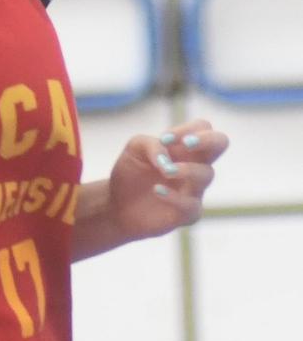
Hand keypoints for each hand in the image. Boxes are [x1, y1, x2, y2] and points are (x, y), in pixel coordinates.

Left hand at [108, 118, 228, 239]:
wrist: (118, 204)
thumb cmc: (132, 171)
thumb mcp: (135, 148)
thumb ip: (151, 144)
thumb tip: (168, 159)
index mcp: (184, 147)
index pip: (203, 127)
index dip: (189, 128)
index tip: (165, 139)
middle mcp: (194, 165)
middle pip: (221, 142)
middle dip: (208, 139)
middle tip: (186, 144)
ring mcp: (194, 189)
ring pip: (207, 174)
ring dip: (187, 169)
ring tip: (166, 171)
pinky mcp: (187, 214)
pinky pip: (192, 205)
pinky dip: (174, 196)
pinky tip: (157, 190)